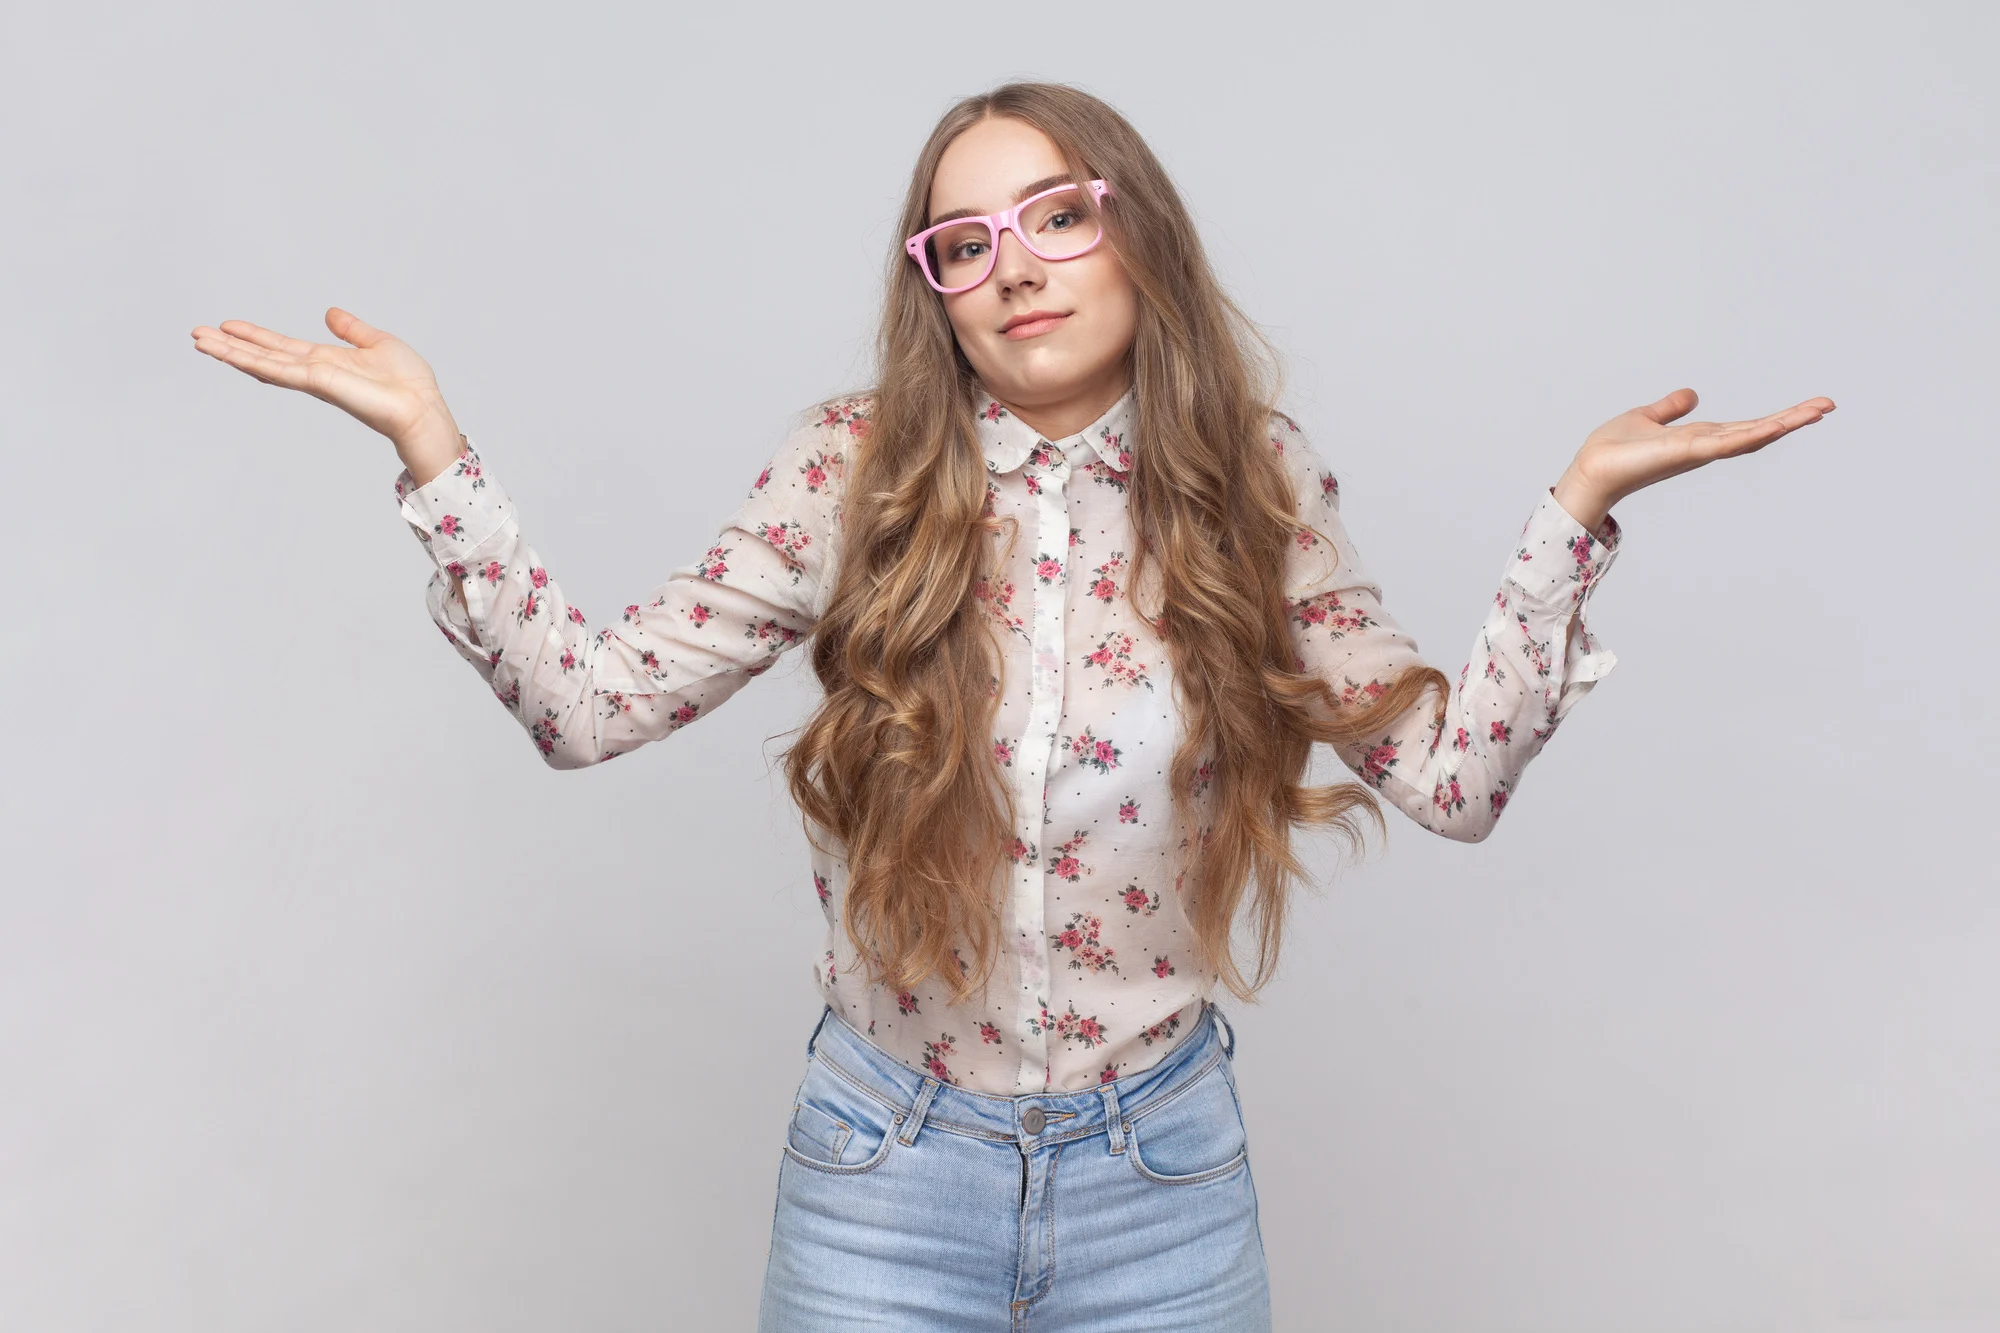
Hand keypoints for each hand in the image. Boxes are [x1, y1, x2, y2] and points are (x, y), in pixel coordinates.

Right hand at [190, 308, 464, 482]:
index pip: (281, 346)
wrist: (421, 406)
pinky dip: (252, 361)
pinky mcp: (318, 383)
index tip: (227, 324)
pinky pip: (279, 370)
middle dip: (230, 345)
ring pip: (262, 363)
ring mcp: (313, 379)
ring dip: (229, 352)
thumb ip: (352, 329)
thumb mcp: (377, 342)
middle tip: (196, 334)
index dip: (254, 336)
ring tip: (198, 341)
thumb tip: (331, 313)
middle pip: (263, 355)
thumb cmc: (408, 382)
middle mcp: (313, 371)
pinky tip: (229, 354)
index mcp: (325, 360)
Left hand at [1552, 388, 1835, 533]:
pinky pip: (1729, 442)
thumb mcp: (1647, 418)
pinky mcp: (1689, 452)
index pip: (1747, 426)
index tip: (1808, 407)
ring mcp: (1701, 451)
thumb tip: (1692, 395)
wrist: (1591, 470)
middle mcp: (1706, 446)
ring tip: (1819, 410)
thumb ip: (1670, 408)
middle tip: (1828, 405)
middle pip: (1759, 431)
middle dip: (1794, 419)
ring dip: (1786, 423)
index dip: (1778, 417)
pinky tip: (1780, 424)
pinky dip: (1754, 433)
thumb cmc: (1612, 450)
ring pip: (1752, 435)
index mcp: (1700, 437)